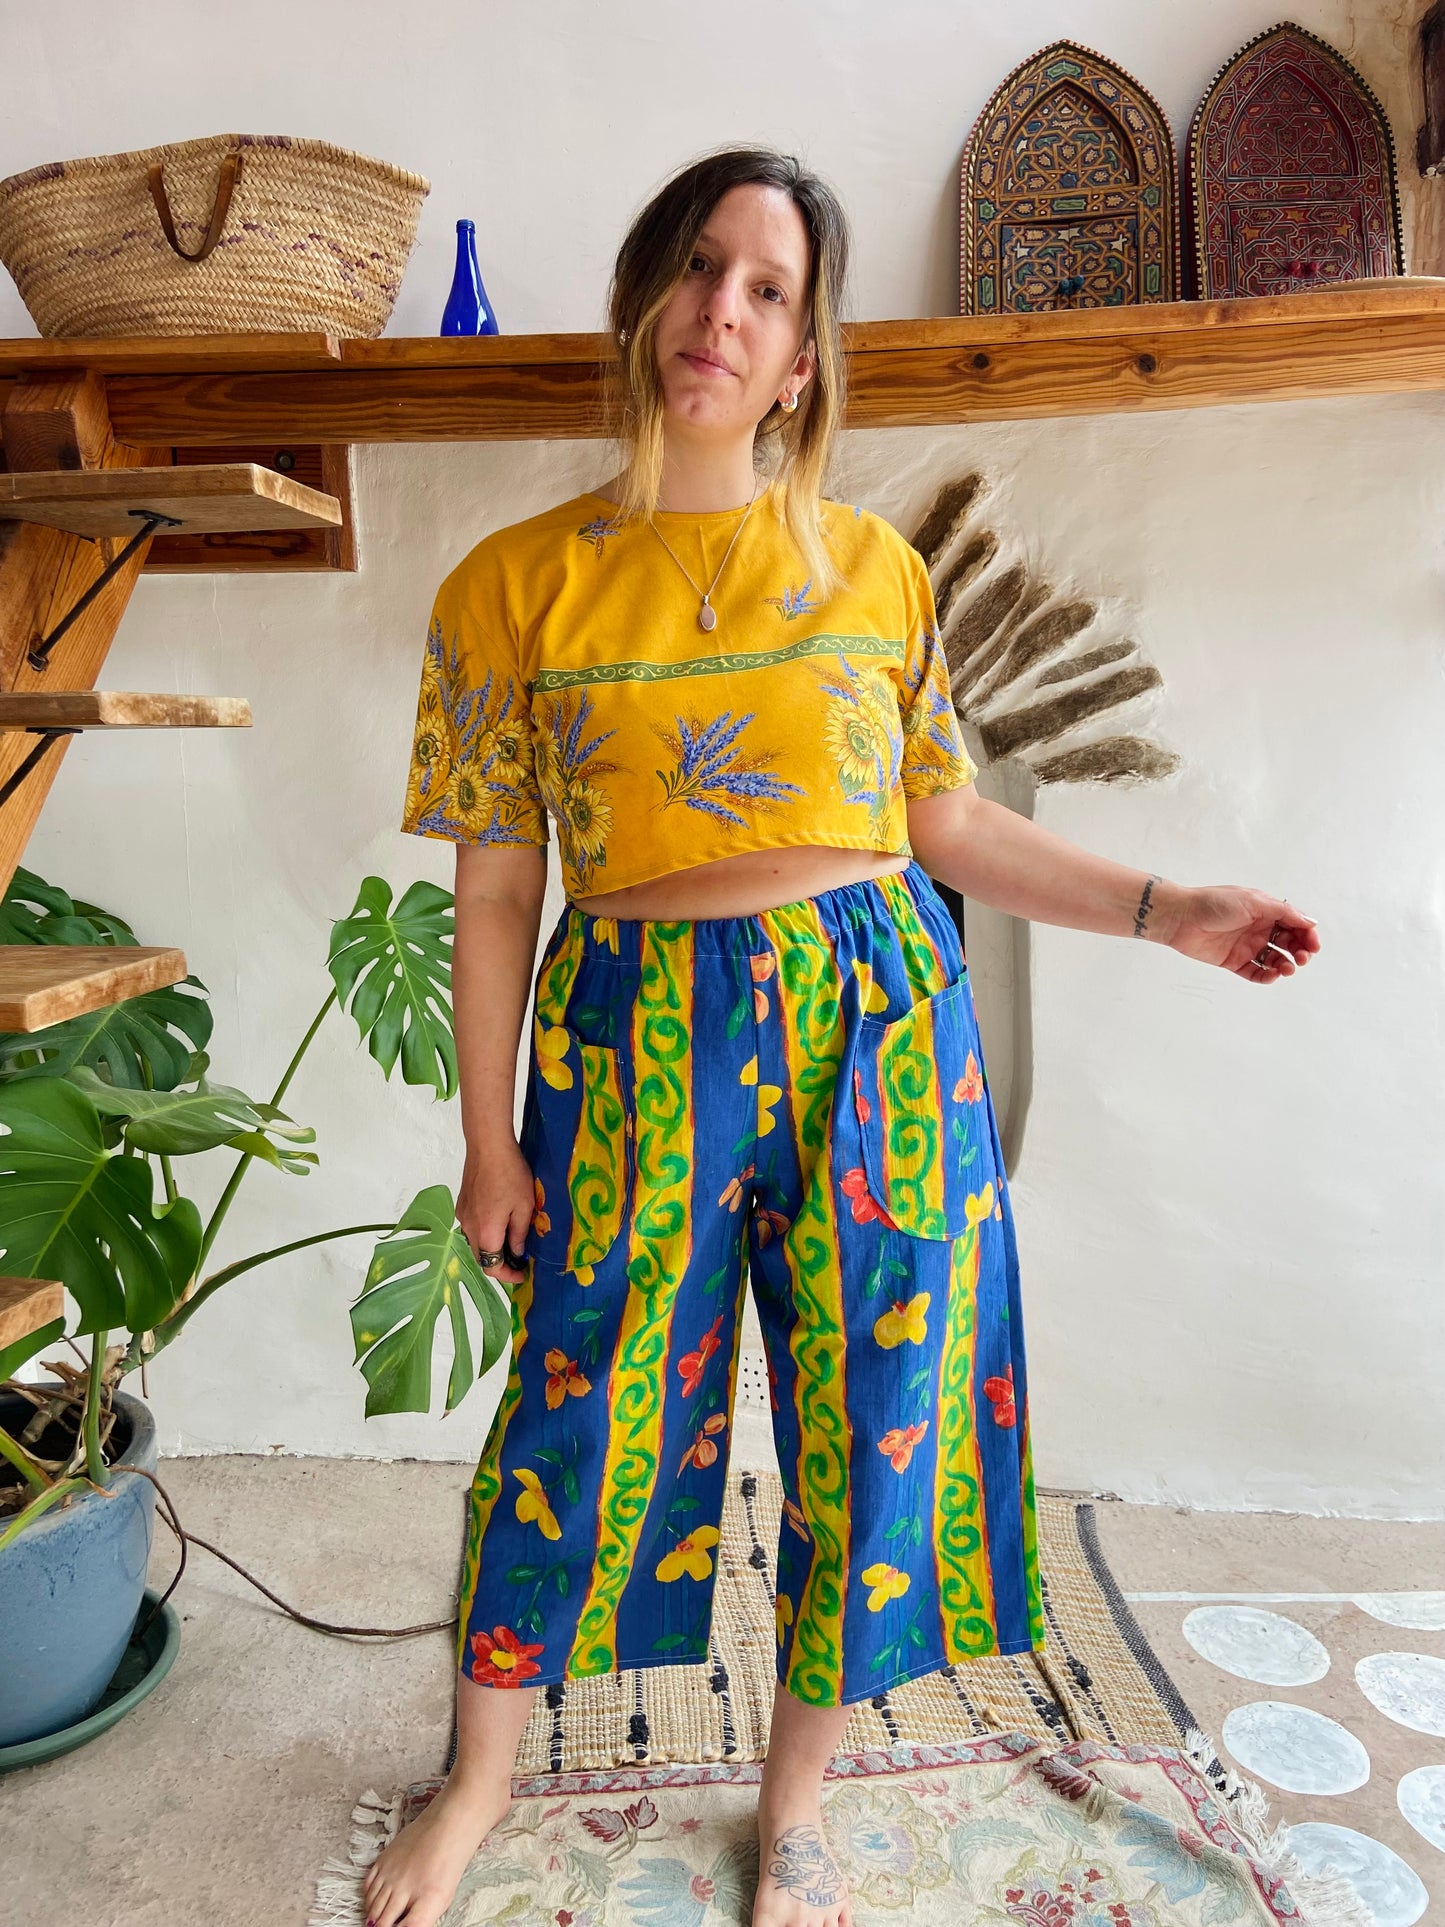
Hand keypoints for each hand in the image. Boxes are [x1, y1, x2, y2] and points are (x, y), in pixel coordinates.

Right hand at [457, 1136, 535, 1284]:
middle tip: (519, 1260)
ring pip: (475, 1242)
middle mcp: (469, 1228)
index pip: (492, 1267)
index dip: (508, 1275)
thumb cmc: (511, 1174)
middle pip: (480, 1258)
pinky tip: (498, 1222)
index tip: (522, 1273)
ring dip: (491, 1248)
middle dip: (499, 1264)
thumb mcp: (524, 1206)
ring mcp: (462, 1215)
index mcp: (486, 1232)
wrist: (487, 1146)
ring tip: (510, 1242)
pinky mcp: (461, 1204)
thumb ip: (519, 1234)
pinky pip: (471, 1227)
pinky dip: (484, 1233)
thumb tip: (516, 1252)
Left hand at [1164, 884, 1319, 982]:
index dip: (1308, 935)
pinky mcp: (1233, 961)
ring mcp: (1247, 945)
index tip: (1313, 946)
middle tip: (1301, 958)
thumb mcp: (1254, 901)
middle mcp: (1259, 928)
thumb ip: (1283, 912)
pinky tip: (1272, 975)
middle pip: (1289, 943)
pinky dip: (1266, 976)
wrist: (1180, 917)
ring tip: (1286, 968)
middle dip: (1300, 952)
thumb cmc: (1214, 903)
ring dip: (1285, 965)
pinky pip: (1255, 972)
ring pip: (1275, 960)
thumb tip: (1310, 921)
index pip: (1295, 924)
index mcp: (1266, 911)